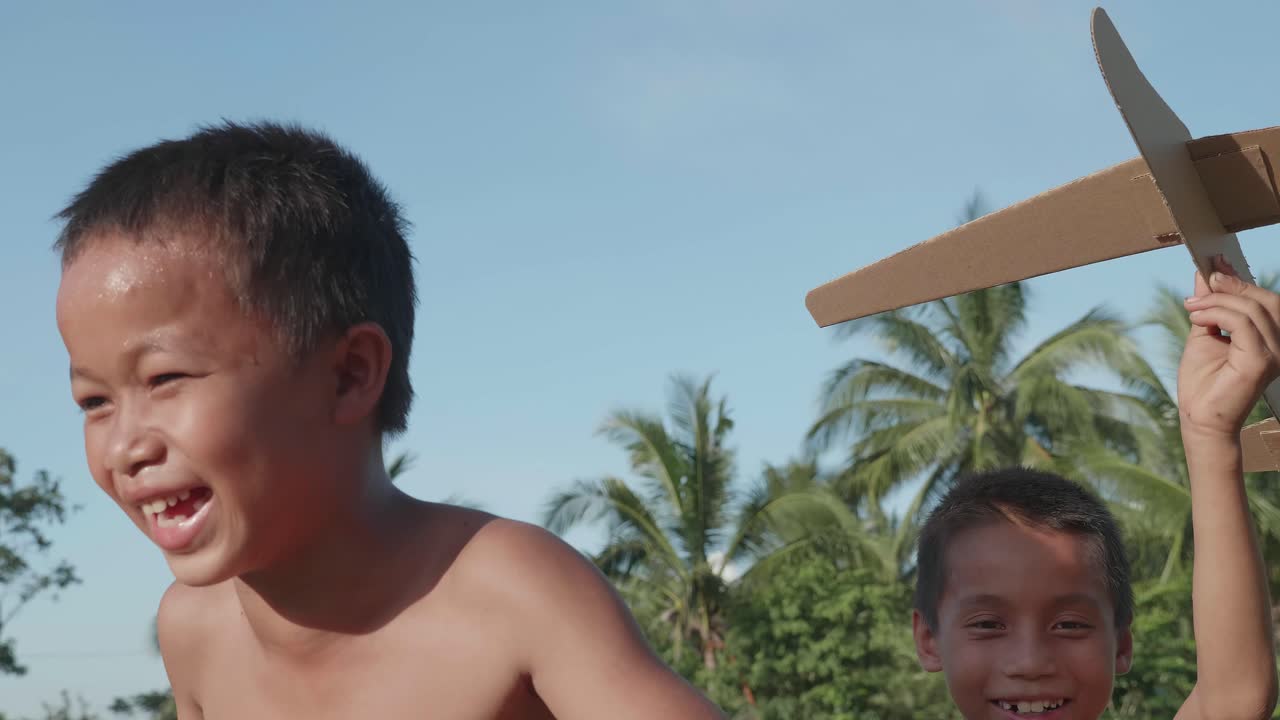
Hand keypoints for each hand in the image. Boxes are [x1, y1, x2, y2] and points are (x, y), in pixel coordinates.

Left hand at [1179, 255, 1279, 438]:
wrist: (1199, 417)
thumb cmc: (1203, 382)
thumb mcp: (1204, 333)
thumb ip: (1209, 306)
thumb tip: (1204, 275)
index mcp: (1271, 338)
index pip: (1265, 300)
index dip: (1241, 279)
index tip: (1215, 261)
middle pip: (1265, 300)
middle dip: (1232, 286)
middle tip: (1203, 282)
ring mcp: (1275, 354)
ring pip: (1253, 309)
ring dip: (1217, 302)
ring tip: (1191, 308)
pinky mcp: (1262, 361)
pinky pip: (1243, 324)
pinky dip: (1218, 315)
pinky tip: (1198, 320)